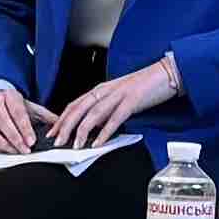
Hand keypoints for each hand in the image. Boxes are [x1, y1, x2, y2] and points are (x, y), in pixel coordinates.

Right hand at [0, 81, 46, 155]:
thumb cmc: (11, 104)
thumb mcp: (29, 106)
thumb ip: (44, 116)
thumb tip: (60, 126)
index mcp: (8, 95)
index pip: (17, 112)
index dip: (24, 128)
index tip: (31, 141)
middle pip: (2, 121)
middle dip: (14, 138)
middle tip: (24, 150)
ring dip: (1, 144)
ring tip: (13, 151)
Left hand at [48, 54, 186, 148]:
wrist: (166, 73)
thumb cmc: (145, 87)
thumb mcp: (120, 98)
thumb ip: (106, 110)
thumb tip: (94, 128)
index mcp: (101, 89)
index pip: (75, 104)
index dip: (61, 119)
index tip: (52, 133)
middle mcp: (106, 90)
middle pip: (79, 108)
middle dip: (65, 126)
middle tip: (56, 142)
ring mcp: (119, 94)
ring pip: (94, 113)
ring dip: (82, 131)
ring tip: (75, 145)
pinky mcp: (132, 100)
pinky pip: (115, 118)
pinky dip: (105, 131)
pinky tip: (98, 142)